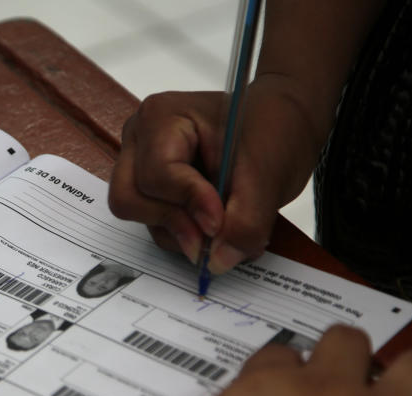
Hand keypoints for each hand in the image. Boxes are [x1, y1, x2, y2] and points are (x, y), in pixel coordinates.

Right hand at [108, 78, 323, 273]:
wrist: (281, 126)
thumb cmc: (272, 131)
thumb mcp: (267, 175)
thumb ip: (244, 222)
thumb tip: (217, 262)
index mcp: (162, 117)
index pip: (157, 175)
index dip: (189, 203)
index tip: (219, 222)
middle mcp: (139, 139)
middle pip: (129, 198)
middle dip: (172, 221)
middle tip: (212, 234)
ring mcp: (139, 163)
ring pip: (137, 215)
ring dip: (179, 231)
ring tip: (221, 223)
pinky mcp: (149, 188)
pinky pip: (151, 223)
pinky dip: (181, 232)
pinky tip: (212, 220)